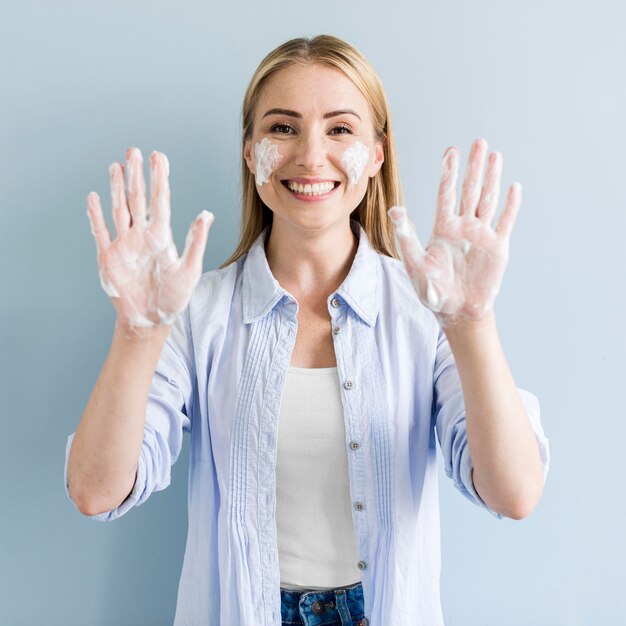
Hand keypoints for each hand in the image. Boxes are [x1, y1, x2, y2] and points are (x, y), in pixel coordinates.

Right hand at [86, 147, 213, 333]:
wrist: (152, 320)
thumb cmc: (174, 297)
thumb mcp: (190, 269)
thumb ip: (196, 241)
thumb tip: (206, 214)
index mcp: (162, 237)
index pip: (160, 201)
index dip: (159, 179)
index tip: (159, 158)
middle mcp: (142, 236)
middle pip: (138, 199)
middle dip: (136, 176)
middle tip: (134, 152)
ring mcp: (124, 245)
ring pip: (119, 209)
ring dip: (116, 188)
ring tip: (116, 166)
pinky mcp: (108, 257)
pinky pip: (100, 231)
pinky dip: (95, 215)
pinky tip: (93, 198)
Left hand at [387, 138, 520, 326]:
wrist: (455, 310)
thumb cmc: (432, 290)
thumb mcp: (415, 263)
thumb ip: (406, 237)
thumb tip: (395, 210)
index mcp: (443, 228)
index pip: (446, 194)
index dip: (449, 172)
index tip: (450, 151)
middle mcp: (463, 227)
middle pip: (470, 190)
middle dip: (473, 167)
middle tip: (478, 142)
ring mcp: (482, 235)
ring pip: (488, 201)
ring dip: (492, 179)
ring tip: (495, 156)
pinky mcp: (497, 247)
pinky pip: (505, 222)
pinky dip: (511, 206)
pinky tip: (514, 188)